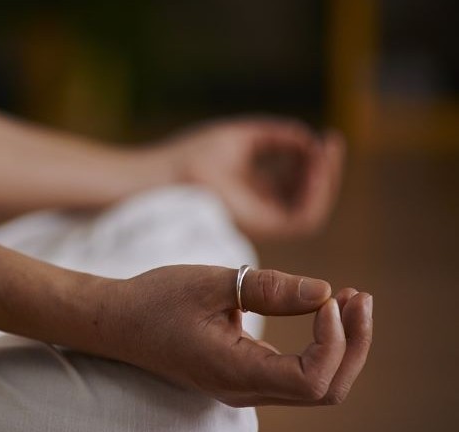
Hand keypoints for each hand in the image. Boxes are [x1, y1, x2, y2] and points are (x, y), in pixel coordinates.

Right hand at [105, 265, 371, 406]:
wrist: (118, 322)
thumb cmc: (156, 299)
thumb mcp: (211, 283)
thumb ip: (269, 289)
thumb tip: (325, 292)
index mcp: (233, 371)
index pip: (311, 380)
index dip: (334, 341)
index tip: (329, 298)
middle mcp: (244, 389)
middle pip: (325, 390)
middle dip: (354, 345)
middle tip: (360, 296)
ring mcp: (245, 386)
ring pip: (316, 386)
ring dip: (343, 346)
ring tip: (350, 300)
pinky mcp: (245, 375)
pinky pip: (298, 374)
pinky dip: (322, 345)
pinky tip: (325, 311)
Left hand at [154, 118, 344, 240]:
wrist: (166, 175)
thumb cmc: (191, 155)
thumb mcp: (242, 137)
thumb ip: (277, 136)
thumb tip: (309, 139)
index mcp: (253, 188)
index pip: (295, 179)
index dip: (314, 159)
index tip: (325, 136)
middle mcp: (259, 208)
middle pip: (306, 195)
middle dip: (325, 169)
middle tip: (331, 142)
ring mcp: (260, 221)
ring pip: (310, 210)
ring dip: (325, 182)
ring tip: (325, 153)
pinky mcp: (260, 230)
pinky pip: (302, 220)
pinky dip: (316, 196)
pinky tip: (317, 169)